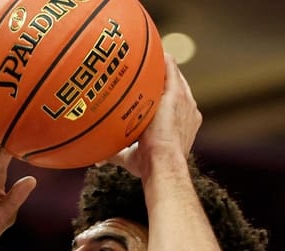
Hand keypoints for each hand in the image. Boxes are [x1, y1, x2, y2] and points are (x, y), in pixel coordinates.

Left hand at [103, 53, 201, 177]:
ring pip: (174, 76)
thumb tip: (97, 160)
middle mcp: (187, 110)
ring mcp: (184, 101)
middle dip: (163, 78)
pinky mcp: (176, 94)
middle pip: (176, 87)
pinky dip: (164, 60)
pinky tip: (155, 51)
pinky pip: (171, 69)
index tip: (151, 90)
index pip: (173, 103)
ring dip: (163, 66)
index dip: (163, 95)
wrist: (163, 162)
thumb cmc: (149, 165)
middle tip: (148, 70)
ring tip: (150, 54)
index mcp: (182, 123)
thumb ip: (116, 154)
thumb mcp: (131, 158)